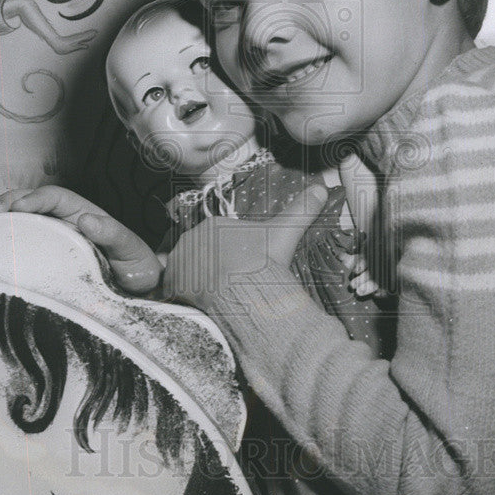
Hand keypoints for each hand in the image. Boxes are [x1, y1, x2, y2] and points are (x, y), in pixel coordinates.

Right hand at [0, 186, 164, 294]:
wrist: (138, 294)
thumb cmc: (136, 267)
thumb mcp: (131, 249)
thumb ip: (114, 234)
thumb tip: (87, 220)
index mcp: (81, 214)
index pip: (53, 196)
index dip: (34, 198)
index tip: (18, 208)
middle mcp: (63, 223)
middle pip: (28, 203)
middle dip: (6, 204)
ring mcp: (51, 241)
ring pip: (19, 222)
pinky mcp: (43, 262)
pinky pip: (19, 247)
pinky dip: (1, 244)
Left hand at [162, 184, 327, 314]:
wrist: (243, 290)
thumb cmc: (262, 260)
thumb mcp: (285, 232)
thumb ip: (301, 209)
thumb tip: (322, 188)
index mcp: (214, 225)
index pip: (218, 239)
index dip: (230, 255)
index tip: (241, 269)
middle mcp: (191, 239)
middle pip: (200, 254)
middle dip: (211, 267)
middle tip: (230, 285)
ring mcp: (179, 262)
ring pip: (186, 271)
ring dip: (196, 282)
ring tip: (216, 297)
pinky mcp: (172, 285)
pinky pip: (175, 291)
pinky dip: (185, 297)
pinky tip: (200, 305)